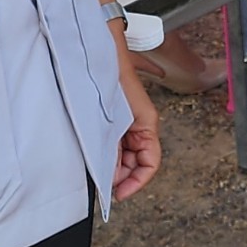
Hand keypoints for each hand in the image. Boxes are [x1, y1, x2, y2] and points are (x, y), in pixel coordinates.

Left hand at [110, 41, 162, 200]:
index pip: (150, 163)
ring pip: (125, 153)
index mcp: (147, 125)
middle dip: (122, 175)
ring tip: (98, 170)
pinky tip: (96, 156)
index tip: (120, 194)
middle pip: (137, 162)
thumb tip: (111, 174)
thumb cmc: (112, 77)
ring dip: (114, 165)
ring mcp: (127, 122)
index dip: (137, 182)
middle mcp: (140, 125)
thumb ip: (115, 148)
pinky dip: (107, 152)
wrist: (100, 52)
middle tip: (104, 184)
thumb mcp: (118, 120)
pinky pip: (115, 142)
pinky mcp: (114, 118)